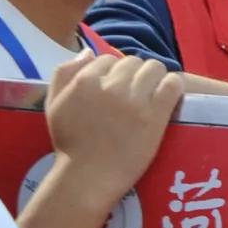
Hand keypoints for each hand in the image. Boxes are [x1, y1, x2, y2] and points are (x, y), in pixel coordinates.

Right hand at [43, 51, 186, 197]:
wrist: (89, 175)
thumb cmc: (70, 143)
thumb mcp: (54, 103)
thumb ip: (64, 73)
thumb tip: (88, 52)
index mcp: (84, 81)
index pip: (107, 58)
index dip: (115, 71)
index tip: (119, 86)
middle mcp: (109, 86)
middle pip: (133, 62)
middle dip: (136, 73)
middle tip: (138, 90)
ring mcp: (134, 100)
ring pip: (155, 68)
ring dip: (156, 77)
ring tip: (154, 92)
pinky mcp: (155, 115)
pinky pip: (172, 85)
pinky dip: (173, 86)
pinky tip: (170, 95)